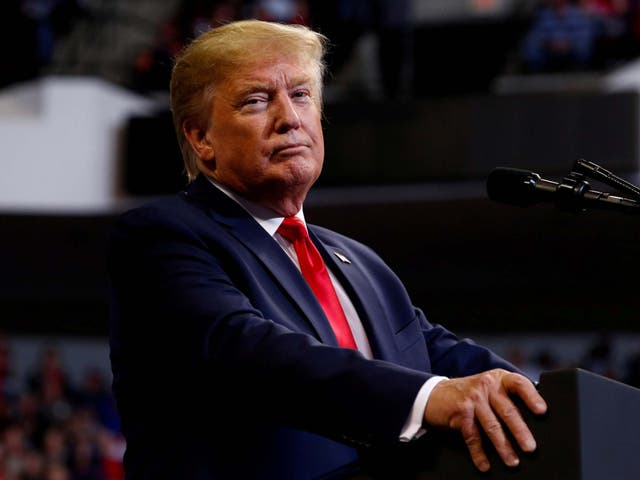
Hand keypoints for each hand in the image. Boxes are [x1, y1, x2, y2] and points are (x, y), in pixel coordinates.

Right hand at [423, 369, 546, 471]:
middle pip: (507, 410)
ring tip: (513, 461)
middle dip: (520, 431)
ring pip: (492, 426)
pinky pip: (473, 436)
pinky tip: (485, 464)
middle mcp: (486, 385)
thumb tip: (535, 417)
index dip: (532, 396)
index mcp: (498, 378)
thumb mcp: (489, 387)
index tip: (542, 411)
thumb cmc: (470, 394)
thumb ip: (508, 396)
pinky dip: (479, 453)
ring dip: (503, 446)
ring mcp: (473, 398)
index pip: (519, 383)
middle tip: (530, 447)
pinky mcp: (461, 412)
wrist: (436, 394)